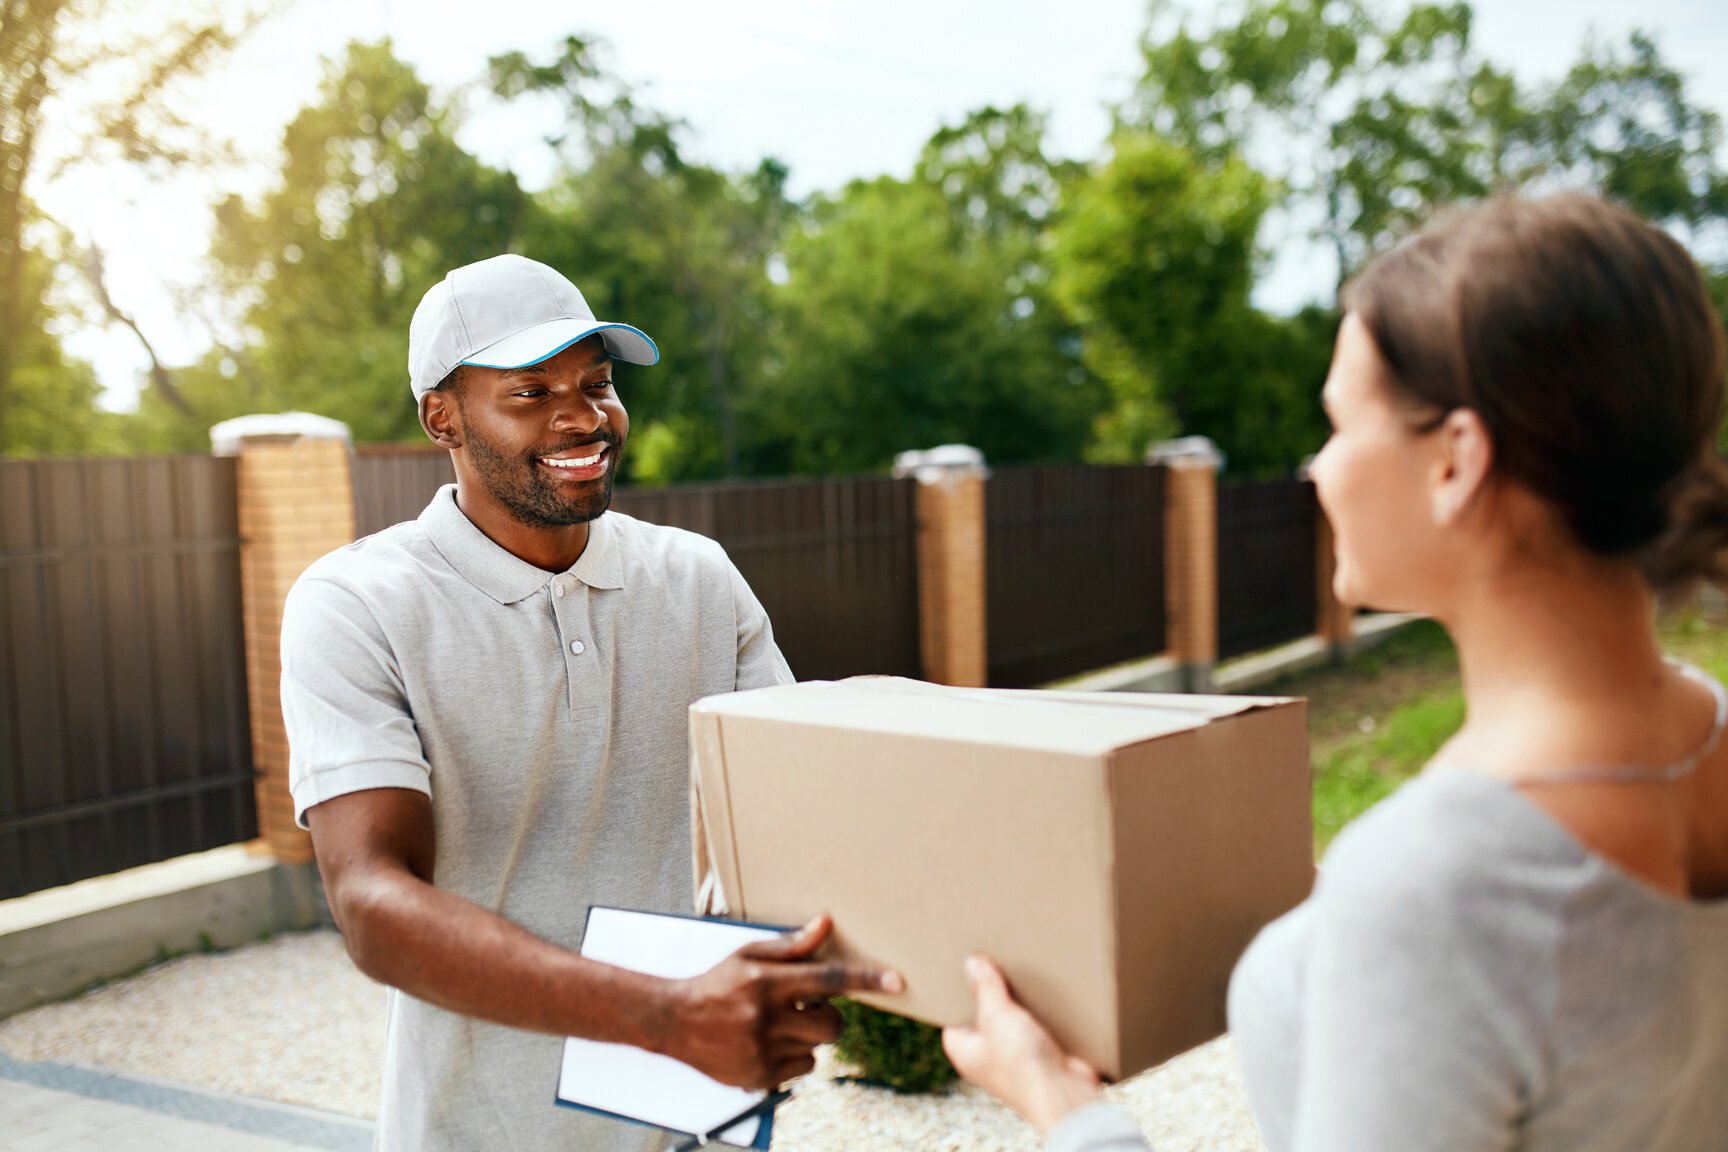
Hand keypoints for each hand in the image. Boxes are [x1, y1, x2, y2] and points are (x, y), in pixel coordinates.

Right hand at [664, 914, 903, 1088]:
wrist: (673, 1022)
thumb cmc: (717, 982)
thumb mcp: (749, 954)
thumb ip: (791, 946)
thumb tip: (826, 924)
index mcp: (766, 982)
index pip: (827, 979)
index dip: (865, 980)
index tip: (897, 981)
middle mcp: (766, 1018)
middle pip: (832, 1023)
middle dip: (829, 1016)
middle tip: (808, 1007)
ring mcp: (762, 1051)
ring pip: (817, 1047)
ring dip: (807, 1035)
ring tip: (777, 1024)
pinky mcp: (759, 1077)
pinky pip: (802, 1068)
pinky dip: (794, 1056)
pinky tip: (767, 1043)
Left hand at [942, 955, 1100, 1133]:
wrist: (1066, 1093)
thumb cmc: (1022, 1064)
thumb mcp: (997, 1017)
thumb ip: (985, 989)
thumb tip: (971, 964)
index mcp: (966, 1053)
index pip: (953, 1019)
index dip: (957, 995)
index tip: (963, 968)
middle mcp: (987, 1057)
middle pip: (984, 1016)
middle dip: (991, 993)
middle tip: (993, 961)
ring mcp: (1016, 1057)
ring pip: (1013, 1020)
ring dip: (1020, 1001)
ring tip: (1020, 969)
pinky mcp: (1042, 1055)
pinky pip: (1038, 1026)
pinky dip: (1042, 1011)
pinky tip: (1045, 990)